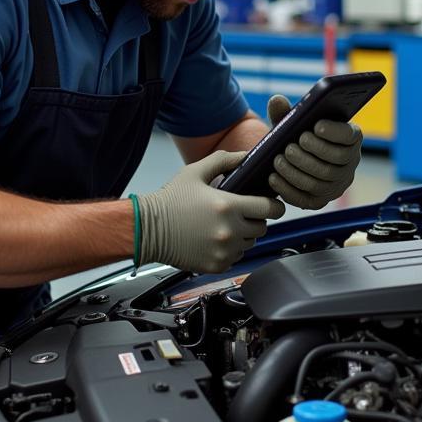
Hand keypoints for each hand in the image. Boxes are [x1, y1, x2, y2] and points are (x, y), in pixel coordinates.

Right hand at [138, 150, 283, 273]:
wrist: (148, 229)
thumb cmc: (171, 200)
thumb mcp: (196, 172)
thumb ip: (224, 160)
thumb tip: (246, 155)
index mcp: (228, 206)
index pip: (270, 209)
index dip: (273, 205)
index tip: (269, 204)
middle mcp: (230, 231)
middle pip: (262, 228)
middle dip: (255, 219)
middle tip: (240, 213)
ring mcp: (224, 251)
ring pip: (250, 244)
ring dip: (244, 235)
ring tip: (225, 225)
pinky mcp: (216, 265)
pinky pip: (236, 257)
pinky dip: (231, 250)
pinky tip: (215, 239)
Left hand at [266, 94, 362, 209]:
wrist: (297, 162)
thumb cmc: (300, 137)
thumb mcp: (295, 124)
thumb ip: (286, 112)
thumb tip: (276, 100)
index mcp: (350, 138)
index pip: (349, 135)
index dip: (335, 131)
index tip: (316, 126)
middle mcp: (349, 162)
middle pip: (336, 160)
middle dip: (312, 152)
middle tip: (290, 146)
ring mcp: (337, 184)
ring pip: (321, 181)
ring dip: (297, 171)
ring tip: (279, 160)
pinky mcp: (321, 201)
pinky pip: (307, 199)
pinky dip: (288, 189)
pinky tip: (273, 177)